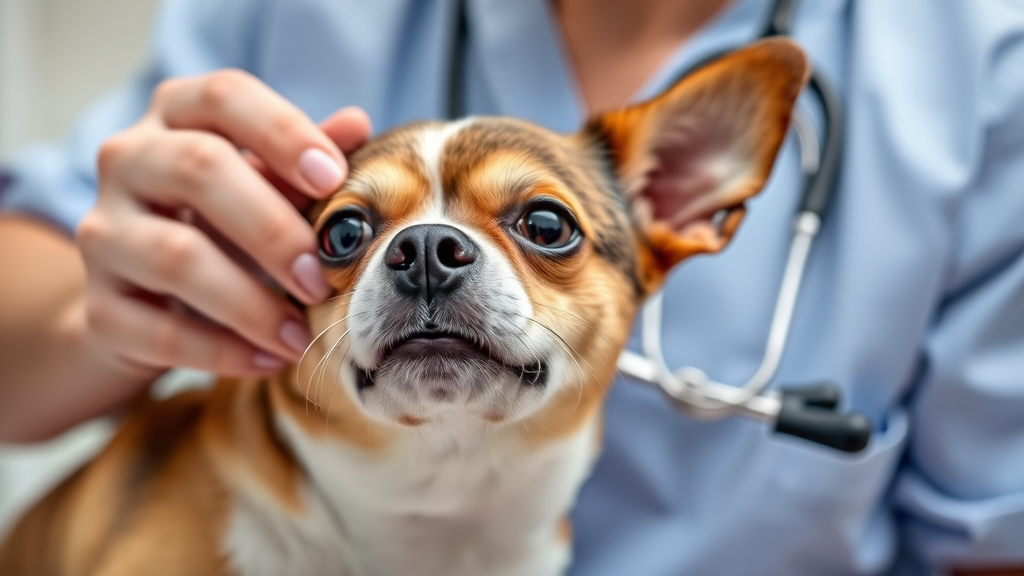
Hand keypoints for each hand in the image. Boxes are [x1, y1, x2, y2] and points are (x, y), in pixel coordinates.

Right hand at [77, 69, 370, 376]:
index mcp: (176, 115)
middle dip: (273, 229)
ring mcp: (104, 232)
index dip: (282, 132)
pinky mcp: (100, 306)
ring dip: (252, 303)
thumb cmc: (225, 223)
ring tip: (301, 335)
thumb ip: (308, 159)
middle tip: (322, 278)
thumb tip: (356, 124)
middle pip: (199, 169)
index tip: (334, 178)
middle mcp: (128, 160)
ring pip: (177, 256)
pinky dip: (224, 351)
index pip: (224, 97)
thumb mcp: (269, 184)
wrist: (150, 301)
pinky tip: (270, 358)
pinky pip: (160, 331)